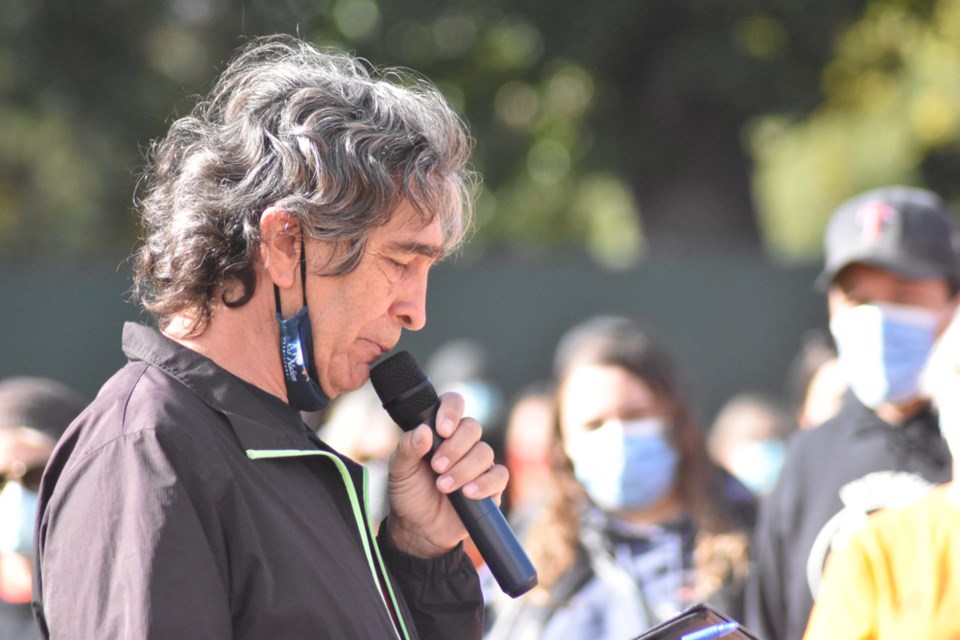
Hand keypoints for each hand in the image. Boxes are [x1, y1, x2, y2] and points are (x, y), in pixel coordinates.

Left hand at [384, 392, 507, 557]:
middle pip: (473, 428)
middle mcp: (462, 442)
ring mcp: (478, 463)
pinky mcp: (491, 485)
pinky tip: (468, 493)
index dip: (451, 410)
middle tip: (436, 467)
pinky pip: (499, 475)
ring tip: (444, 486)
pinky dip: (485, 483)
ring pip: (485, 452)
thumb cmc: (409, 494)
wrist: (419, 529)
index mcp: (440, 431)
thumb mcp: (399, 471)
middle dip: (455, 447)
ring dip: (464, 469)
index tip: (441, 429)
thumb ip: (407, 448)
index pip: (454, 404)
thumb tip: (423, 431)